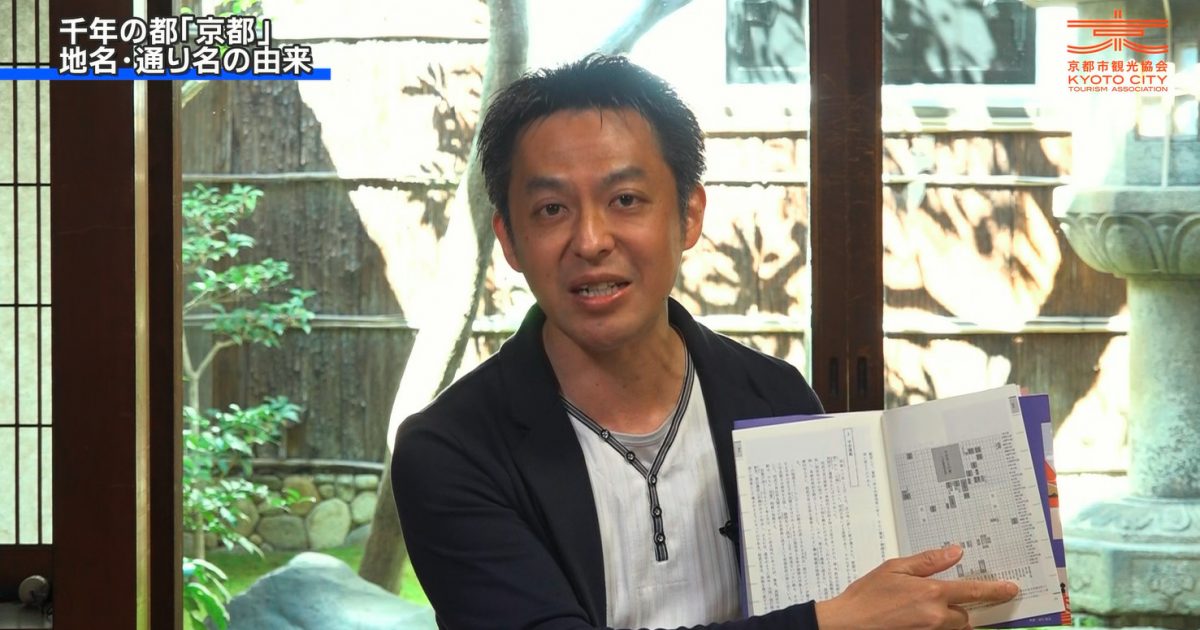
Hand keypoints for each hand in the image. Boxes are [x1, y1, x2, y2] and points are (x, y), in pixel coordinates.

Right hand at [813, 545, 1018, 629]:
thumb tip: (955, 552)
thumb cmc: (867, 595)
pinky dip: (936, 627)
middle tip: (933, 600)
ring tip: (921, 610)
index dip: (995, 590)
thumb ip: (928, 561)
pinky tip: (918, 619)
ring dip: (946, 620)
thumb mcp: (895, 568)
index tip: (1011, 589)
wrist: (847, 624)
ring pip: (953, 629)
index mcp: (931, 593)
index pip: (972, 591)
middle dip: (956, 608)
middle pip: (964, 616)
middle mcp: (936, 617)